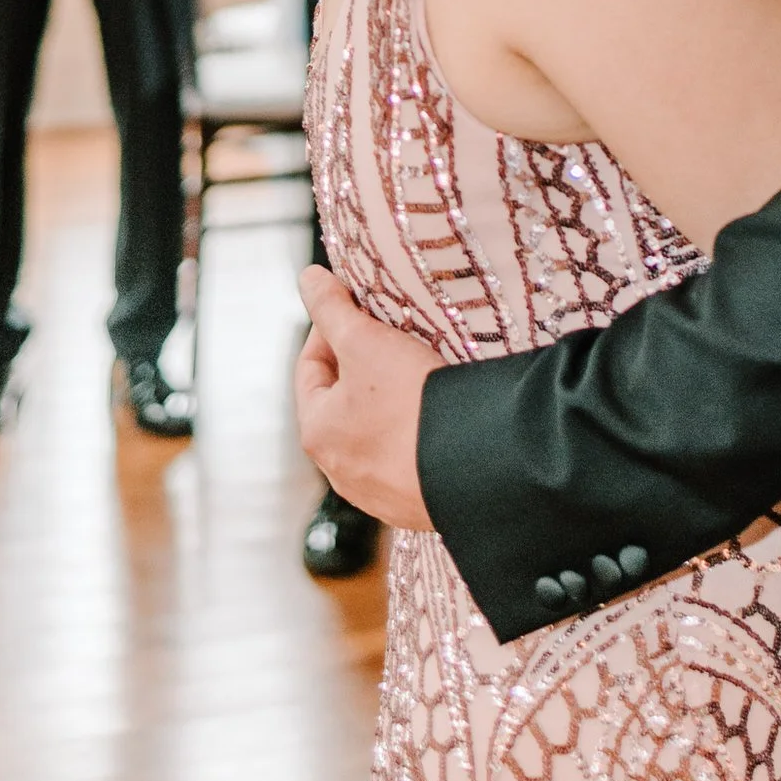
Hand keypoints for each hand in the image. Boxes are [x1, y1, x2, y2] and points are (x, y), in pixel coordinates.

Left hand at [295, 266, 440, 529]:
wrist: (473, 463)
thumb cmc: (409, 403)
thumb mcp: (365, 341)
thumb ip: (332, 307)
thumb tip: (307, 278)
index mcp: (316, 431)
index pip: (309, 366)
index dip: (330, 327)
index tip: (357, 304)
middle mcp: (338, 470)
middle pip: (341, 399)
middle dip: (362, 364)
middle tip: (391, 334)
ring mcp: (376, 491)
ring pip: (374, 430)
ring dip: (388, 401)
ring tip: (419, 371)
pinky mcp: (413, 502)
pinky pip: (406, 456)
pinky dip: (415, 431)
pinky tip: (438, 413)